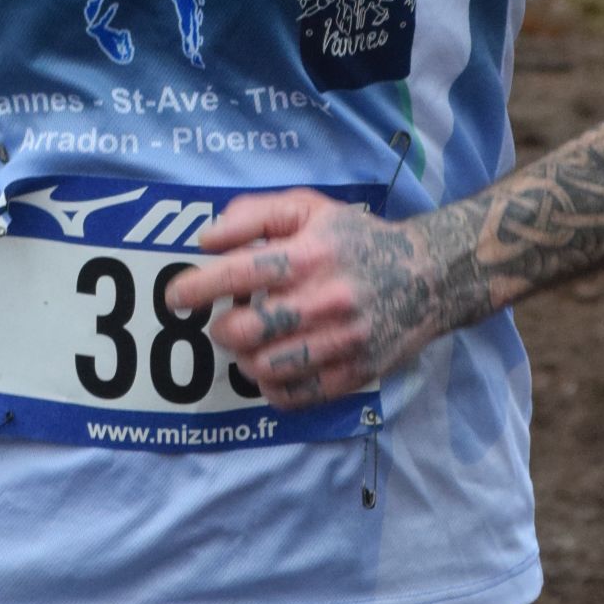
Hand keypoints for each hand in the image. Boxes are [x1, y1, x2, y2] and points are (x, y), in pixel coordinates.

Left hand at [168, 189, 476, 408]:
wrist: (429, 276)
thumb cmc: (356, 239)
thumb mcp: (308, 208)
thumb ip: (252, 215)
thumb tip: (205, 240)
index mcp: (311, 254)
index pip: (240, 273)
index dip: (197, 287)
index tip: (174, 297)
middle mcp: (327, 299)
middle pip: (246, 331)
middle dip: (221, 328)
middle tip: (225, 321)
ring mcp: (343, 341)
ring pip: (265, 368)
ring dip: (243, 358)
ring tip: (250, 343)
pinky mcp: (355, 373)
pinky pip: (295, 395)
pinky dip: (271, 386)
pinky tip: (272, 366)